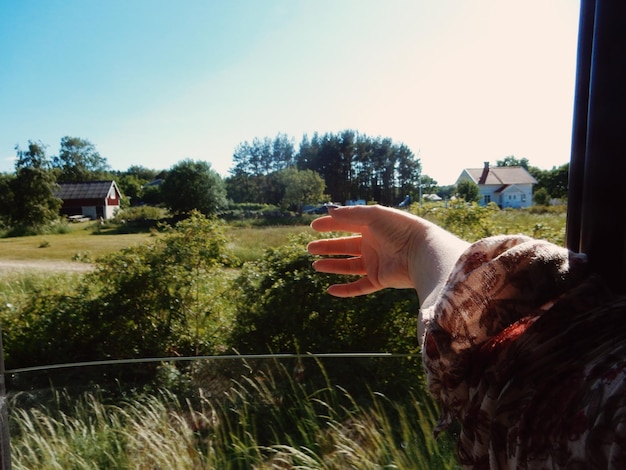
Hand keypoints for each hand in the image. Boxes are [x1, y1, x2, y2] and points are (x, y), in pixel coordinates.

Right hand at [307, 205, 468, 306]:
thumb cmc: (400, 229)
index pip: (347, 224)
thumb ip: (350, 214)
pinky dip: (345, 290)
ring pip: (349, 266)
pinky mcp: (380, 280)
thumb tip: (330, 211)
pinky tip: (330, 290)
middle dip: (327, 246)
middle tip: (310, 248)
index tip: (313, 226)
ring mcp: (376, 263)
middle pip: (345, 246)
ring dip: (332, 266)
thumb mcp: (373, 215)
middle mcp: (373, 244)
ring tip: (315, 265)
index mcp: (373, 226)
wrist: (421, 252)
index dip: (330, 224)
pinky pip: (359, 287)